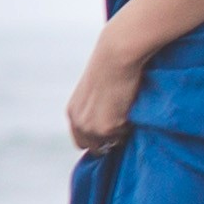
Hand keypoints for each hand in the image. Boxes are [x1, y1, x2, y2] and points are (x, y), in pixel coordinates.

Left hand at [64, 35, 145, 156]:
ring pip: (112, 143)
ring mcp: (91, 127)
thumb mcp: (95, 92)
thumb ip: (95, 110)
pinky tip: (129, 104)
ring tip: (125, 108)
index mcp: (73, 112)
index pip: (81, 141)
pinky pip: (125, 135)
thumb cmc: (111, 67)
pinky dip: (130, 125)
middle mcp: (78, 122)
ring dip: (121, 132)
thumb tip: (109, 127)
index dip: (97, 140)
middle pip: (94, 147)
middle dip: (109, 141)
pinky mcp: (106, 128)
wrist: (116, 55)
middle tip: (122, 122)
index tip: (111, 134)